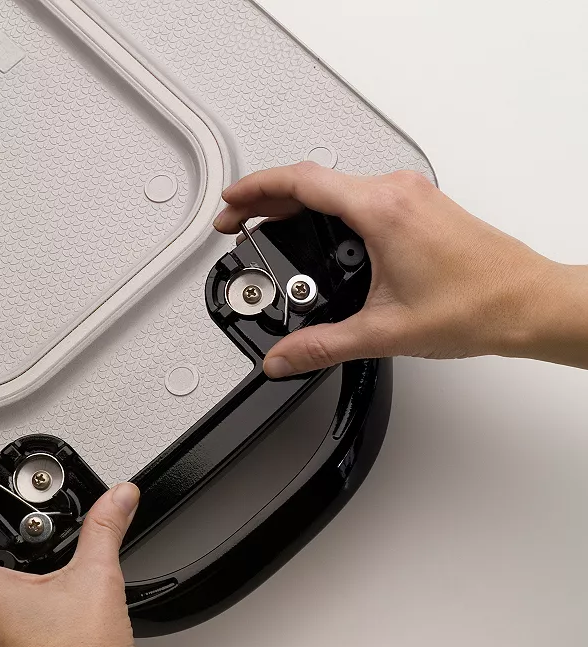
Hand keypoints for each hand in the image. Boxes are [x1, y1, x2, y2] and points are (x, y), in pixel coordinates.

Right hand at [214, 163, 564, 376]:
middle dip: (266, 198)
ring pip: (337, 186)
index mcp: (382, 210)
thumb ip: (321, 346)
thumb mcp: (383, 331)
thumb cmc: (477, 305)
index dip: (256, 188)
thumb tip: (283, 357)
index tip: (231, 201)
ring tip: (268, 227)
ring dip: (297, 204)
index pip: (301, 182)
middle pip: (313, 180)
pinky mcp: (418, 206)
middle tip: (238, 221)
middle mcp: (396, 192)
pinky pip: (359, 196)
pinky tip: (317, 236)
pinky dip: (328, 210)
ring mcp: (410, 195)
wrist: (525, 304)